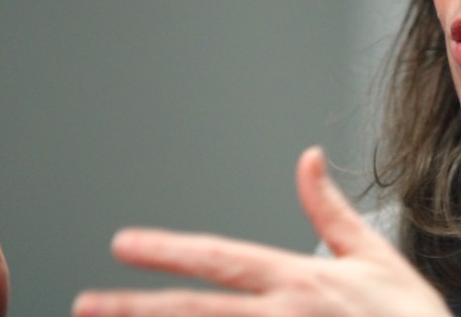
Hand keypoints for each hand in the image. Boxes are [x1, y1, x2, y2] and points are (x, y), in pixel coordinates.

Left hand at [72, 146, 451, 316]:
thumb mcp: (375, 255)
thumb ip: (330, 208)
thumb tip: (305, 158)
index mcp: (301, 279)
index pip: (220, 256)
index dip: (168, 249)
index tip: (124, 245)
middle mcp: (286, 315)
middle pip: (195, 310)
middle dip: (134, 308)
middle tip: (85, 304)